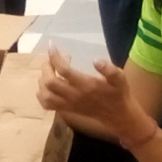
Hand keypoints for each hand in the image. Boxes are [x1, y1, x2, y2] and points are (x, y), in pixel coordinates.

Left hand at [37, 46, 156, 147]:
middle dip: (46, 67)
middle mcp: (74, 96)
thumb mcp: (120, 79)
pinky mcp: (67, 109)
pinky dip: (41, 94)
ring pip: (45, 95)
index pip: (64, 71)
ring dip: (42, 80)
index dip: (54, 57)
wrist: (117, 115)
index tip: (51, 46)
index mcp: (87, 86)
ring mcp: (69, 104)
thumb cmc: (118, 93)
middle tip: (51, 59)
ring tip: (49, 70)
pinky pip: (47, 104)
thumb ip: (109, 69)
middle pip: (50, 83)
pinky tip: (47, 85)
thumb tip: (96, 60)